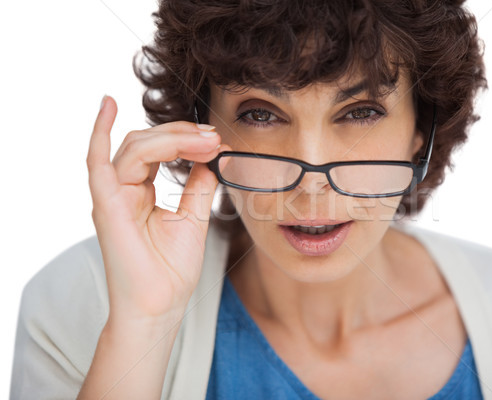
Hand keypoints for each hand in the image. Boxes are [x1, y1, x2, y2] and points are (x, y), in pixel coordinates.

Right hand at [86, 95, 229, 326]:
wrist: (161, 304)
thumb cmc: (172, 269)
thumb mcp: (193, 218)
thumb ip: (198, 185)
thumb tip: (211, 156)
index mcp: (141, 192)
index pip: (159, 151)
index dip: (187, 141)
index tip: (217, 140)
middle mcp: (122, 189)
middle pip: (147, 143)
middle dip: (183, 135)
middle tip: (213, 137)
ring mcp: (112, 195)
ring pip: (135, 147)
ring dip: (171, 137)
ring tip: (204, 140)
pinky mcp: (106, 205)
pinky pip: (96, 161)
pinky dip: (99, 131)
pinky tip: (108, 104)